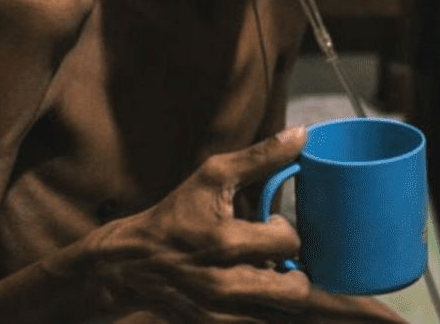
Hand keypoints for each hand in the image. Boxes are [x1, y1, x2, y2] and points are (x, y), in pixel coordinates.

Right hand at [83, 127, 404, 322]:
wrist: (133, 264)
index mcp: (226, 243)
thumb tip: (302, 134)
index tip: (283, 225)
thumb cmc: (175, 214)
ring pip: (286, 314)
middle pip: (296, 294)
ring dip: (302, 299)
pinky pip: (265, 323)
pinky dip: (282, 311)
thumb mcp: (213, 175)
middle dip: (307, 275)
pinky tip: (293, 297)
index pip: (287, 242)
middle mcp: (229, 285)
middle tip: (301, 260)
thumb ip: (259, 158)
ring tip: (307, 285)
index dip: (292, 233)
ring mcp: (226, 312)